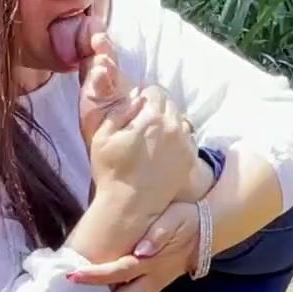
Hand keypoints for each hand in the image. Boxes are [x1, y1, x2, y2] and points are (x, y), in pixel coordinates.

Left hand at [66, 203, 201, 291]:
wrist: (208, 232)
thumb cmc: (186, 220)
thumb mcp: (175, 218)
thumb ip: (160, 232)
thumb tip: (142, 250)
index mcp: (154, 261)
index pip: (121, 270)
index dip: (97, 275)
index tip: (72, 276)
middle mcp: (153, 280)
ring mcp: (154, 288)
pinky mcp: (153, 291)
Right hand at [78, 36, 196, 206]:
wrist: (130, 206)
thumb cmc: (110, 170)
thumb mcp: (102, 134)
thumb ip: (115, 105)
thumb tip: (125, 85)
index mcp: (152, 117)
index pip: (153, 91)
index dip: (141, 99)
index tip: (132, 112)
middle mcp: (174, 127)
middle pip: (169, 103)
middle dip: (155, 108)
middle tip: (139, 126)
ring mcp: (185, 143)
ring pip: (179, 119)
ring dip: (167, 122)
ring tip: (150, 139)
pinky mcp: (190, 158)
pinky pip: (186, 137)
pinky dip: (176, 139)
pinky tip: (161, 152)